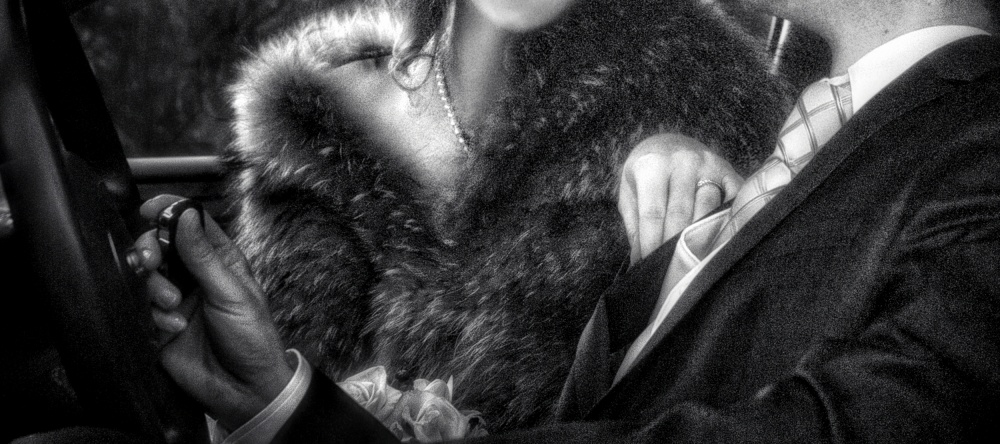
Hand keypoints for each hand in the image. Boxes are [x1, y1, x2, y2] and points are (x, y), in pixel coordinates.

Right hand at [133, 195, 293, 430]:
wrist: (245, 390)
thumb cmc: (252, 338)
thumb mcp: (232, 294)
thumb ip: (204, 257)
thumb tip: (186, 215)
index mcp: (218, 262)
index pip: (191, 225)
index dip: (170, 212)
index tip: (149, 209)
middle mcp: (194, 277)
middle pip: (159, 247)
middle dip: (149, 251)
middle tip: (150, 262)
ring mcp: (175, 301)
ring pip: (145, 278)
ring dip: (153, 288)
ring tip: (173, 306)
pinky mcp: (159, 327)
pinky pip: (140, 310)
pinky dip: (153, 316)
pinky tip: (172, 329)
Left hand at [618, 133, 742, 263]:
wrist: (669, 143)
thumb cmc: (645, 175)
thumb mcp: (630, 194)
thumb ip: (636, 227)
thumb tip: (642, 264)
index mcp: (651, 165)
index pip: (653, 213)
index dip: (653, 244)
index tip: (652, 268)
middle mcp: (682, 162)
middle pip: (682, 214)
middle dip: (676, 247)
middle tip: (673, 274)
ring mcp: (709, 165)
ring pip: (708, 210)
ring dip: (702, 240)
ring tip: (695, 266)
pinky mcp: (730, 172)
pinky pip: (733, 201)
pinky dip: (728, 223)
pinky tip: (721, 244)